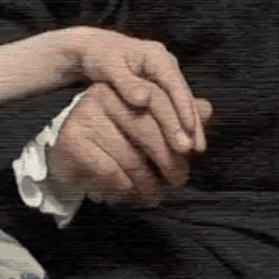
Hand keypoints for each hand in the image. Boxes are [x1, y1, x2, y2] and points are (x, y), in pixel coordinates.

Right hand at [46, 31, 213, 203]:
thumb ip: (176, 119)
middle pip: (146, 127)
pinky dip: (125, 186)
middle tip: (180, 179)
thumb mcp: (148, 128)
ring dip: (148, 181)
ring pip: (130, 155)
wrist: (72, 158)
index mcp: (123, 85)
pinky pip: (110, 170)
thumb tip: (207, 109)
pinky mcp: (71, 140)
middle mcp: (101, 94)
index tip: (196, 151)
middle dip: (168, 158)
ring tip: (155, 193)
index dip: (181, 126)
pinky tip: (131, 192)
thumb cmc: (115, 141)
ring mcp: (83, 116)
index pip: (159, 101)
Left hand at [53, 28, 208, 158]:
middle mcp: (165, 64)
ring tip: (197, 151)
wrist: (96, 48)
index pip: (173, 84)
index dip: (183, 108)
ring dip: (190, 126)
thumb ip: (126, 83)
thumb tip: (144, 99)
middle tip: (197, 148)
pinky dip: (178, 124)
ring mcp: (165, 75)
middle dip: (191, 122)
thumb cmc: (99, 57)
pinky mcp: (161, 86)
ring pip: (181, 103)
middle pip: (182, 95)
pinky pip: (173, 106)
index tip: (188, 130)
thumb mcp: (108, 67)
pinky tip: (182, 143)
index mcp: (155, 56)